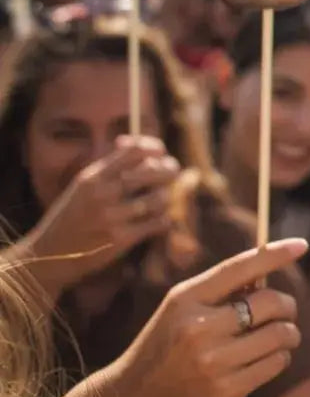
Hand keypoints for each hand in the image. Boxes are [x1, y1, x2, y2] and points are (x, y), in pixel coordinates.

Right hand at [25, 137, 181, 292]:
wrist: (50, 255)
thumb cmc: (72, 216)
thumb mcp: (83, 185)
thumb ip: (108, 166)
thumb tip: (133, 141)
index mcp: (93, 176)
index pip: (135, 150)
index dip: (155, 148)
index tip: (160, 154)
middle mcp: (102, 193)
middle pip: (154, 170)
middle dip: (170, 171)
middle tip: (172, 175)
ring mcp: (111, 217)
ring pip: (160, 197)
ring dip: (166, 198)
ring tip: (160, 200)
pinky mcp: (120, 239)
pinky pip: (158, 222)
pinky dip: (163, 220)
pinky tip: (158, 220)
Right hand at [97, 238, 308, 396]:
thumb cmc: (164, 347)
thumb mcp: (179, 309)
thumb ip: (219, 290)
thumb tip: (269, 270)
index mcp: (187, 299)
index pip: (240, 267)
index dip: (275, 254)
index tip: (300, 245)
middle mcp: (200, 328)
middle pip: (272, 302)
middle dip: (287, 305)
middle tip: (283, 311)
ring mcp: (214, 362)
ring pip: (281, 334)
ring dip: (288, 333)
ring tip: (278, 335)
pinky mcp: (226, 391)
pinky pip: (276, 363)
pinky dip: (280, 357)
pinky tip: (266, 357)